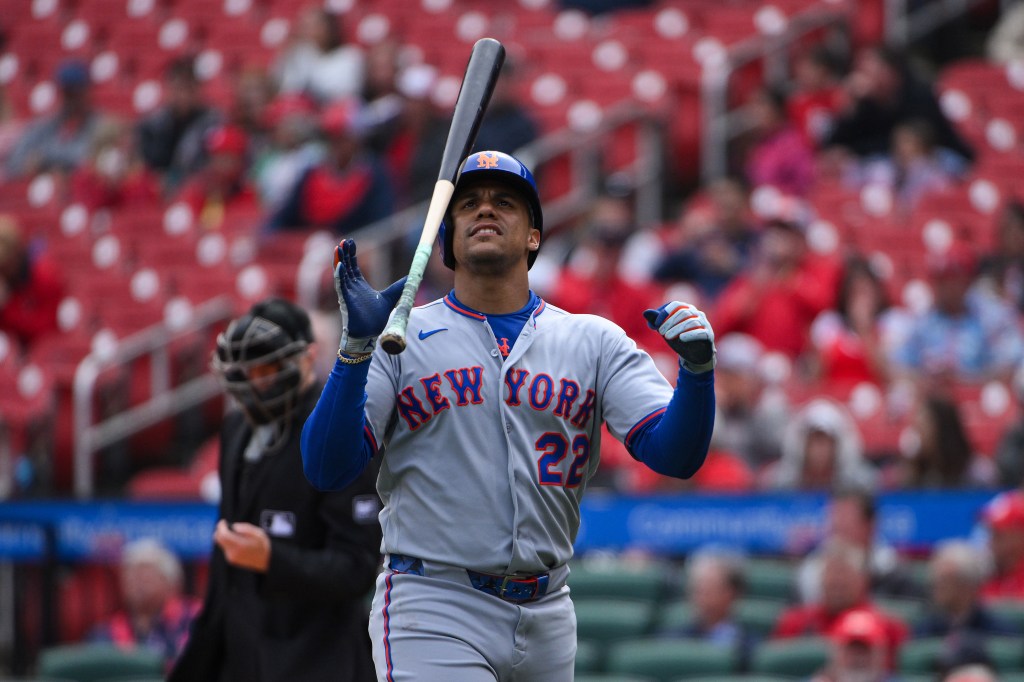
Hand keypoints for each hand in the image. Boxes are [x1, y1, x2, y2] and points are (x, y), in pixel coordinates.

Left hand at [214, 520, 270, 571]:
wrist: (266, 560)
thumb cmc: (263, 545)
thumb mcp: (258, 533)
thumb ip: (246, 528)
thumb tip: (234, 526)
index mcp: (239, 545)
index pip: (223, 534)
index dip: (221, 526)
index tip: (223, 521)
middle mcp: (233, 552)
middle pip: (218, 539)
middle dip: (219, 530)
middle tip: (225, 525)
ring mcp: (231, 557)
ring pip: (221, 543)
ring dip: (224, 536)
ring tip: (234, 533)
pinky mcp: (231, 560)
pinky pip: (225, 548)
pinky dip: (227, 542)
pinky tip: (236, 540)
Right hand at [334, 239, 405, 354]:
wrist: (369, 334)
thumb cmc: (375, 319)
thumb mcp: (390, 298)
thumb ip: (399, 287)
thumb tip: (411, 278)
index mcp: (360, 285)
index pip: (353, 266)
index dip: (352, 254)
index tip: (351, 242)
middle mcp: (351, 287)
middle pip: (346, 266)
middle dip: (345, 253)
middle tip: (344, 241)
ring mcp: (347, 293)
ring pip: (341, 273)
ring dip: (339, 261)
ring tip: (338, 248)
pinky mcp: (345, 300)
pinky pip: (340, 285)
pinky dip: (339, 275)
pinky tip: (339, 265)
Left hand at [643, 301, 716, 373]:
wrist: (693, 355)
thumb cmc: (679, 339)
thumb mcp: (666, 330)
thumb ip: (656, 321)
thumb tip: (645, 312)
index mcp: (687, 309)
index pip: (676, 304)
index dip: (665, 312)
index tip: (656, 323)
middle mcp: (697, 314)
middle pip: (683, 312)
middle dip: (670, 322)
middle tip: (660, 332)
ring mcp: (705, 324)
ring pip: (691, 322)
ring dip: (677, 329)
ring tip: (667, 337)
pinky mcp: (708, 336)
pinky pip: (701, 332)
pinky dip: (690, 335)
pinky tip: (681, 338)